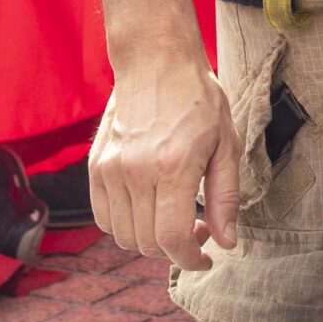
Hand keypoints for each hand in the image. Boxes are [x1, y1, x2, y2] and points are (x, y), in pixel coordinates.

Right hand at [89, 48, 239, 269]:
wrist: (156, 62)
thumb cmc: (198, 99)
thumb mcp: (226, 144)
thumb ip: (225, 197)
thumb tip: (227, 241)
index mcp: (172, 167)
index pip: (171, 238)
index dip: (189, 259)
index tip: (205, 258)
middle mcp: (135, 172)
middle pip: (147, 242)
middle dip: (175, 250)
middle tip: (198, 230)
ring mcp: (110, 170)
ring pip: (123, 236)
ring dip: (150, 240)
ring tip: (173, 217)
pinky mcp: (95, 167)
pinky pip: (103, 218)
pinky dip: (125, 226)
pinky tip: (148, 208)